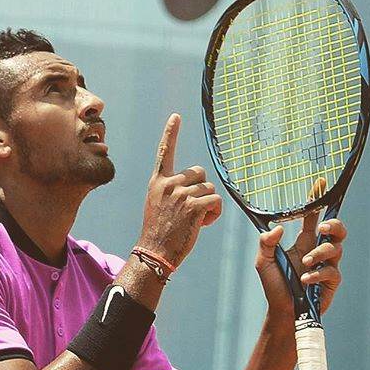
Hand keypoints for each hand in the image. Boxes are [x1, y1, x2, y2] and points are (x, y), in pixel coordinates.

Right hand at [137, 113, 221, 266]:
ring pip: (210, 189)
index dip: (171, 133)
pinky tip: (203, 224)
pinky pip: (215, 200)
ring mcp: (181, 194)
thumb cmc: (159, 232)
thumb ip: (172, 191)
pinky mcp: (194, 206)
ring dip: (208, 205)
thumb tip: (197, 186)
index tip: (176, 117)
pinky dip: (214, 213)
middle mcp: (169, 184)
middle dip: (202, 189)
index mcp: (158, 182)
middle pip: (200, 173)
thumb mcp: (158, 205)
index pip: (165, 152)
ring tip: (195, 221)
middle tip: (192, 210)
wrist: (154, 252)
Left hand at [255, 210, 346, 318]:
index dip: (316, 201)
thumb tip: (277, 229)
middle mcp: (317, 251)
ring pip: (335, 249)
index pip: (313, 218)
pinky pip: (331, 271)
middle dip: (334, 224)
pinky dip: (317, 274)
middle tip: (322, 228)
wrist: (283, 312)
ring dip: (319, 253)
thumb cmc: (274, 286)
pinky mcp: (331, 281)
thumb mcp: (264, 262)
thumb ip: (266, 243)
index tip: (319, 183)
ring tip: (305, 263)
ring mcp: (326, 266)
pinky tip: (305, 280)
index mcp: (303, 243)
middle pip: (337, 229)